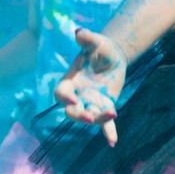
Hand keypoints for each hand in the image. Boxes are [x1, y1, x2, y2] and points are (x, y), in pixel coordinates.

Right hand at [53, 28, 126, 146]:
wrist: (113, 55)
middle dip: (78, 115)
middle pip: (71, 111)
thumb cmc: (100, 48)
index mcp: (71, 80)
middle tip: (89, 117)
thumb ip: (87, 38)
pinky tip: (113, 142)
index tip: (74, 99)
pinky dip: (109, 132)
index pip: (61, 93)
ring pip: (89, 117)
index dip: (65, 97)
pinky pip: (105, 123)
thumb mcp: (95, 41)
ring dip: (98, 120)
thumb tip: (79, 31)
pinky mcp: (105, 106)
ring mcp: (90, 102)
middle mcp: (78, 94)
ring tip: (112, 114)